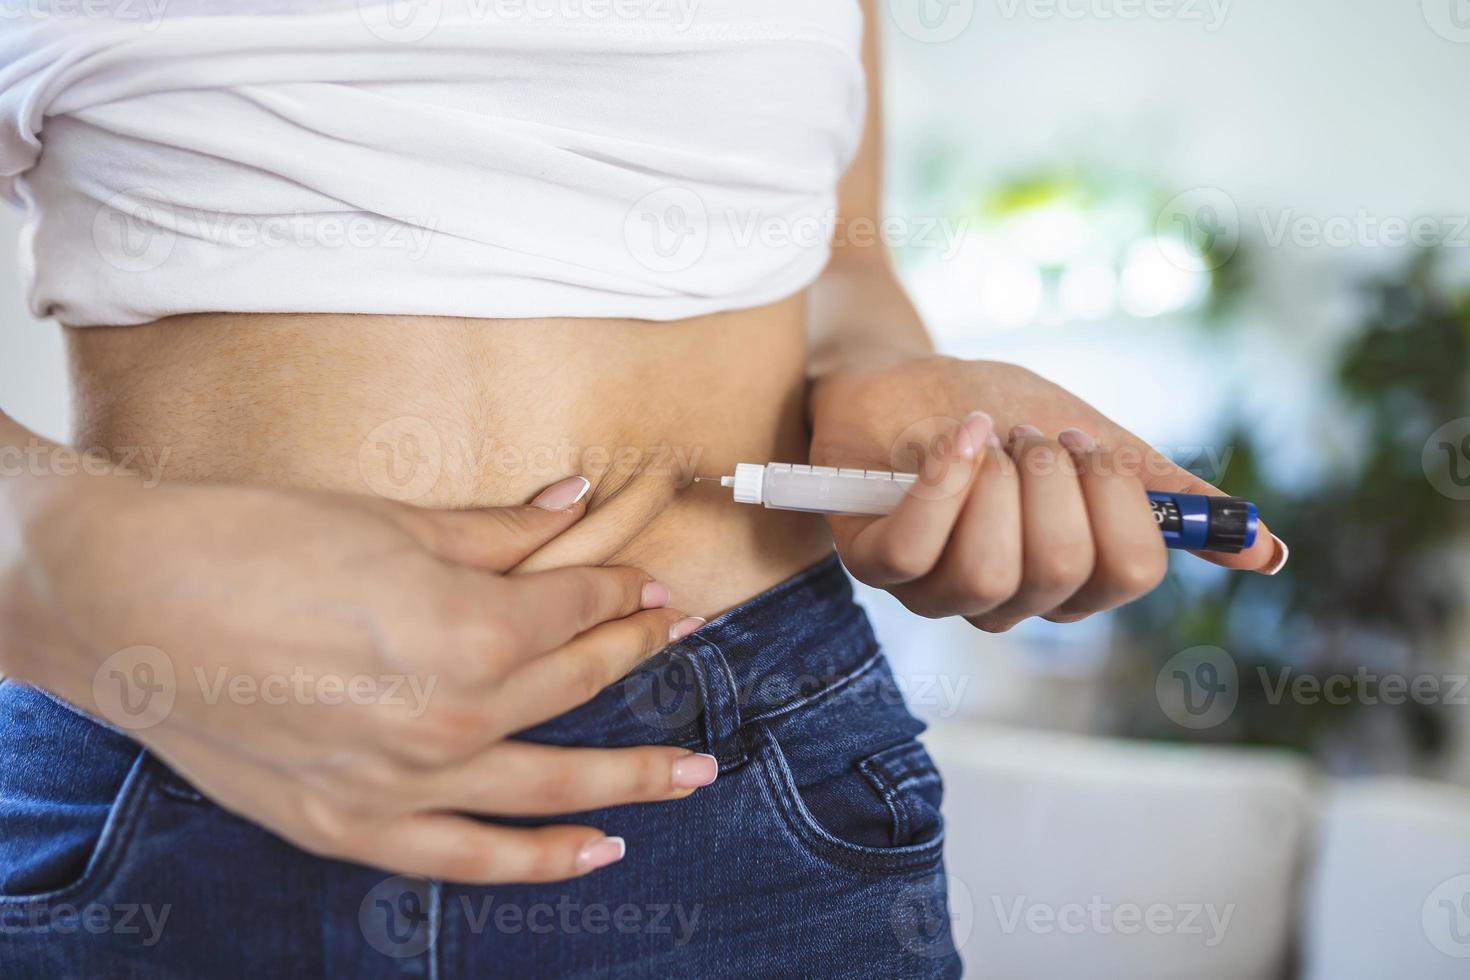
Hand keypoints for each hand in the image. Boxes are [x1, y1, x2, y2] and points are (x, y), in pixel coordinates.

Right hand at [1, 473, 712, 883]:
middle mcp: (455, 715)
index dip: (619, 589)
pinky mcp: (354, 827)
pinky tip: (601, 850)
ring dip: (635, 776)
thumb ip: (497, 529)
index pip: (578, 608)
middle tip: (683, 639)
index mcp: (471, 627)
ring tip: (695, 770)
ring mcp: (407, 782)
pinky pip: (472, 858)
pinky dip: (541, 860)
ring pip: (552, 783)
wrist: (125, 603)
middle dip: (639, 653)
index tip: (645, 583)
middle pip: (578, 682)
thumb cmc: (251, 542)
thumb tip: (571, 504)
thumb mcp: (389, 520)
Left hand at [808, 356, 1286, 631]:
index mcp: (1068, 580)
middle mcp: (1006, 601)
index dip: (1116, 498)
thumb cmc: (996, 412)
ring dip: (996, 481)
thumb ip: (1169, 497)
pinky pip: (915, 550)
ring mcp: (935, 591)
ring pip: (986, 572)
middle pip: (1060, 570)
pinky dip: (944, 481)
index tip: (1089, 445)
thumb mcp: (1096, 445)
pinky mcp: (874, 565)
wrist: (903, 373)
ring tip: (988, 435)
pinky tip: (958, 435)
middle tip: (1032, 435)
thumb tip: (1269, 552)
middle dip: (1053, 479)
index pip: (1128, 575)